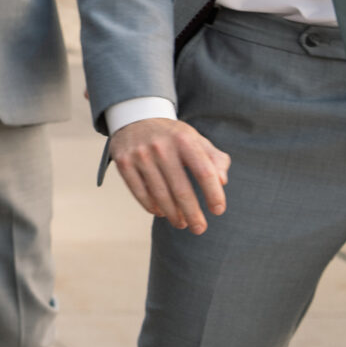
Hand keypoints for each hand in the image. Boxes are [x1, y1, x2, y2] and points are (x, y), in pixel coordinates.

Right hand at [106, 116, 229, 232]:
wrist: (135, 117)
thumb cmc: (173, 136)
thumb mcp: (196, 139)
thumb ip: (215, 158)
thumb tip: (222, 181)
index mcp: (184, 139)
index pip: (204, 172)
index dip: (214, 194)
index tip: (218, 210)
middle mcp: (161, 146)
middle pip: (181, 189)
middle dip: (193, 214)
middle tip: (199, 229)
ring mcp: (140, 154)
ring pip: (159, 195)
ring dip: (173, 214)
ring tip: (181, 224)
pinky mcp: (123, 162)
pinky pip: (139, 192)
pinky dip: (151, 206)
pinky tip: (160, 212)